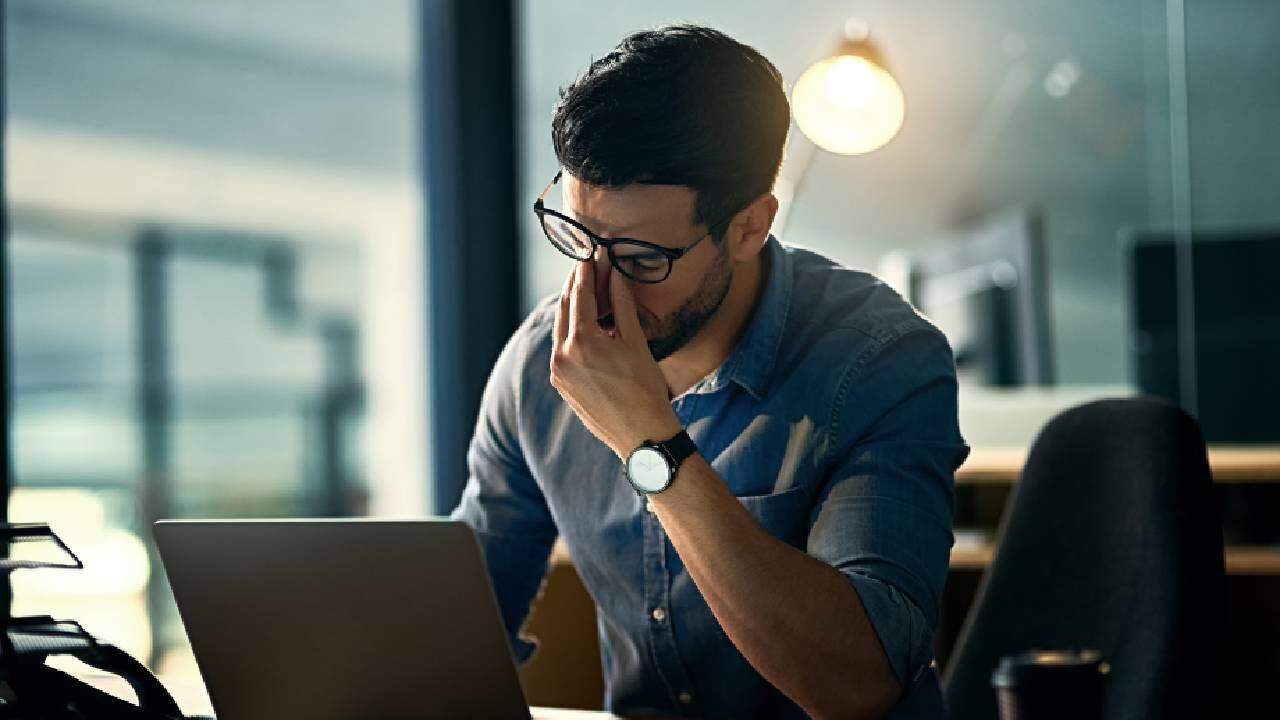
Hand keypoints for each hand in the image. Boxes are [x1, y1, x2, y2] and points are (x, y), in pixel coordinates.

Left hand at [550, 258, 680, 458]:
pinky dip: (572, 332)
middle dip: (576, 286)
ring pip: (561, 328)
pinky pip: (562, 349)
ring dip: (573, 308)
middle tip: (587, 266)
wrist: (642, 436)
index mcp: (582, 342)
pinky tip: (586, 324)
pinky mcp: (561, 385)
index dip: (587, 271)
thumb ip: (622, 305)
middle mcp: (562, 356)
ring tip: (587, 291)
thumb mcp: (636, 342)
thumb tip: (616, 273)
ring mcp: (558, 372)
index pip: (581, 294)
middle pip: (565, 308)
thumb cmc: (646, 390)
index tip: (591, 253)